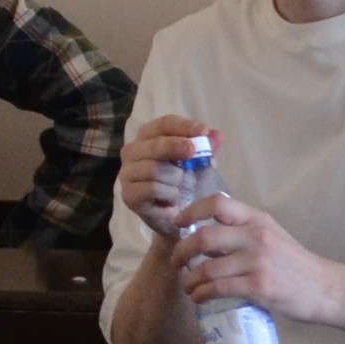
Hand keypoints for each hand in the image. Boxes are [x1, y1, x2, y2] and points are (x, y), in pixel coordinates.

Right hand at [118, 112, 220, 239]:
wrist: (179, 219)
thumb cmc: (186, 186)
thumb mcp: (200, 165)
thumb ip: (207, 149)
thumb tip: (217, 135)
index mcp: (149, 137)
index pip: (164, 124)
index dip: (184, 126)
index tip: (203, 131)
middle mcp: (132, 152)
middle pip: (154, 143)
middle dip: (175, 146)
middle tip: (193, 151)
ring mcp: (127, 174)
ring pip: (153, 167)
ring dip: (175, 177)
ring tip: (183, 186)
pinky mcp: (128, 195)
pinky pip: (151, 188)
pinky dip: (168, 193)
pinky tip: (174, 199)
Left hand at [172, 194, 344, 332]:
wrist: (326, 289)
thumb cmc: (296, 265)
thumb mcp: (272, 236)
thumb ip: (244, 232)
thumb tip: (207, 236)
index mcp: (258, 219)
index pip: (217, 203)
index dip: (191, 211)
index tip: (178, 223)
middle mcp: (256, 236)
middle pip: (204, 236)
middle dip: (182, 251)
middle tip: (177, 261)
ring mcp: (258, 262)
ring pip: (207, 268)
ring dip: (190, 279)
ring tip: (188, 286)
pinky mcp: (259, 287)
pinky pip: (218, 288)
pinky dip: (202, 294)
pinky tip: (199, 297)